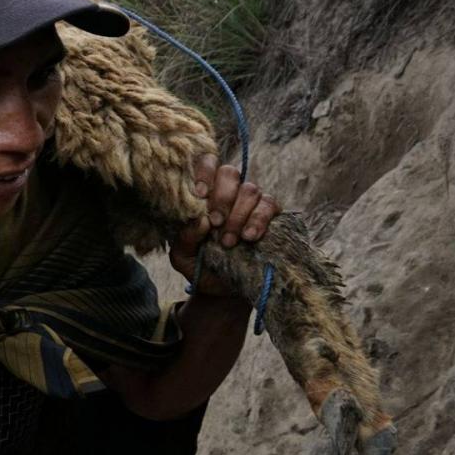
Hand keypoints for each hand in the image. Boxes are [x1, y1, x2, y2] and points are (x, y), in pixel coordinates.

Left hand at [168, 155, 280, 299]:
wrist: (223, 291)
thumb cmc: (200, 266)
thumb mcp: (182, 256)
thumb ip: (184, 238)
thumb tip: (201, 220)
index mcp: (204, 195)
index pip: (206, 163)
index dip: (204, 172)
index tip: (199, 195)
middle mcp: (228, 192)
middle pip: (229, 173)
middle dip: (222, 198)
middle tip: (216, 224)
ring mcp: (251, 202)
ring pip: (250, 189)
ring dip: (239, 215)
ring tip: (229, 241)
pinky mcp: (271, 215)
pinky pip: (270, 205)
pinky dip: (260, 219)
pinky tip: (250, 237)